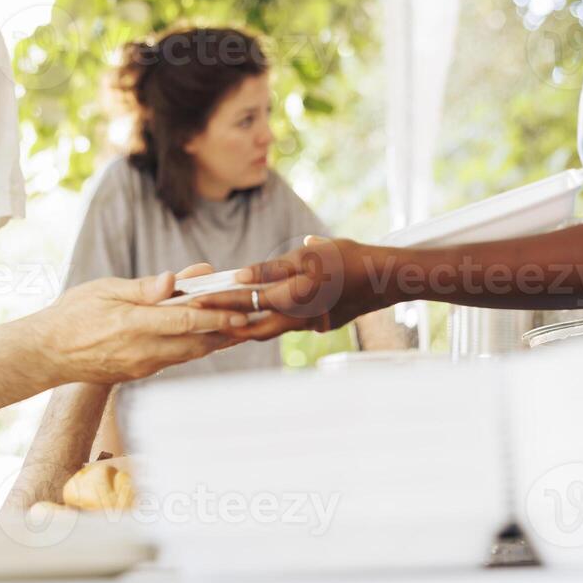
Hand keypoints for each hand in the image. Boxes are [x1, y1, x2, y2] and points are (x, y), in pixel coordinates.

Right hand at [45, 266, 248, 383]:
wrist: (47, 353)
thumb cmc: (73, 314)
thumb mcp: (105, 289)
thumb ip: (144, 287)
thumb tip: (174, 280)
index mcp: (132, 324)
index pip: (184, 321)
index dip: (215, 316)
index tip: (240, 311)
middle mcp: (141, 350)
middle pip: (195, 344)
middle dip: (227, 333)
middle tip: (252, 321)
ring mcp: (141, 365)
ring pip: (188, 355)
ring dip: (215, 343)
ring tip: (239, 330)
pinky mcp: (138, 373)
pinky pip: (173, 360)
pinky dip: (193, 348)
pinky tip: (206, 338)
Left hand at [196, 238, 390, 339]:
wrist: (387, 279)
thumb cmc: (351, 259)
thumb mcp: (312, 254)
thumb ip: (276, 267)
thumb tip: (245, 276)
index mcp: (294, 297)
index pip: (247, 301)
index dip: (220, 300)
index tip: (195, 300)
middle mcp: (299, 318)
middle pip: (254, 327)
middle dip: (227, 323)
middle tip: (203, 317)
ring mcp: (311, 325)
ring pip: (270, 329)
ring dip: (247, 326)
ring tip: (223, 322)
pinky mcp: (321, 325)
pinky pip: (288, 326)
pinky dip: (271, 322)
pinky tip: (260, 318)